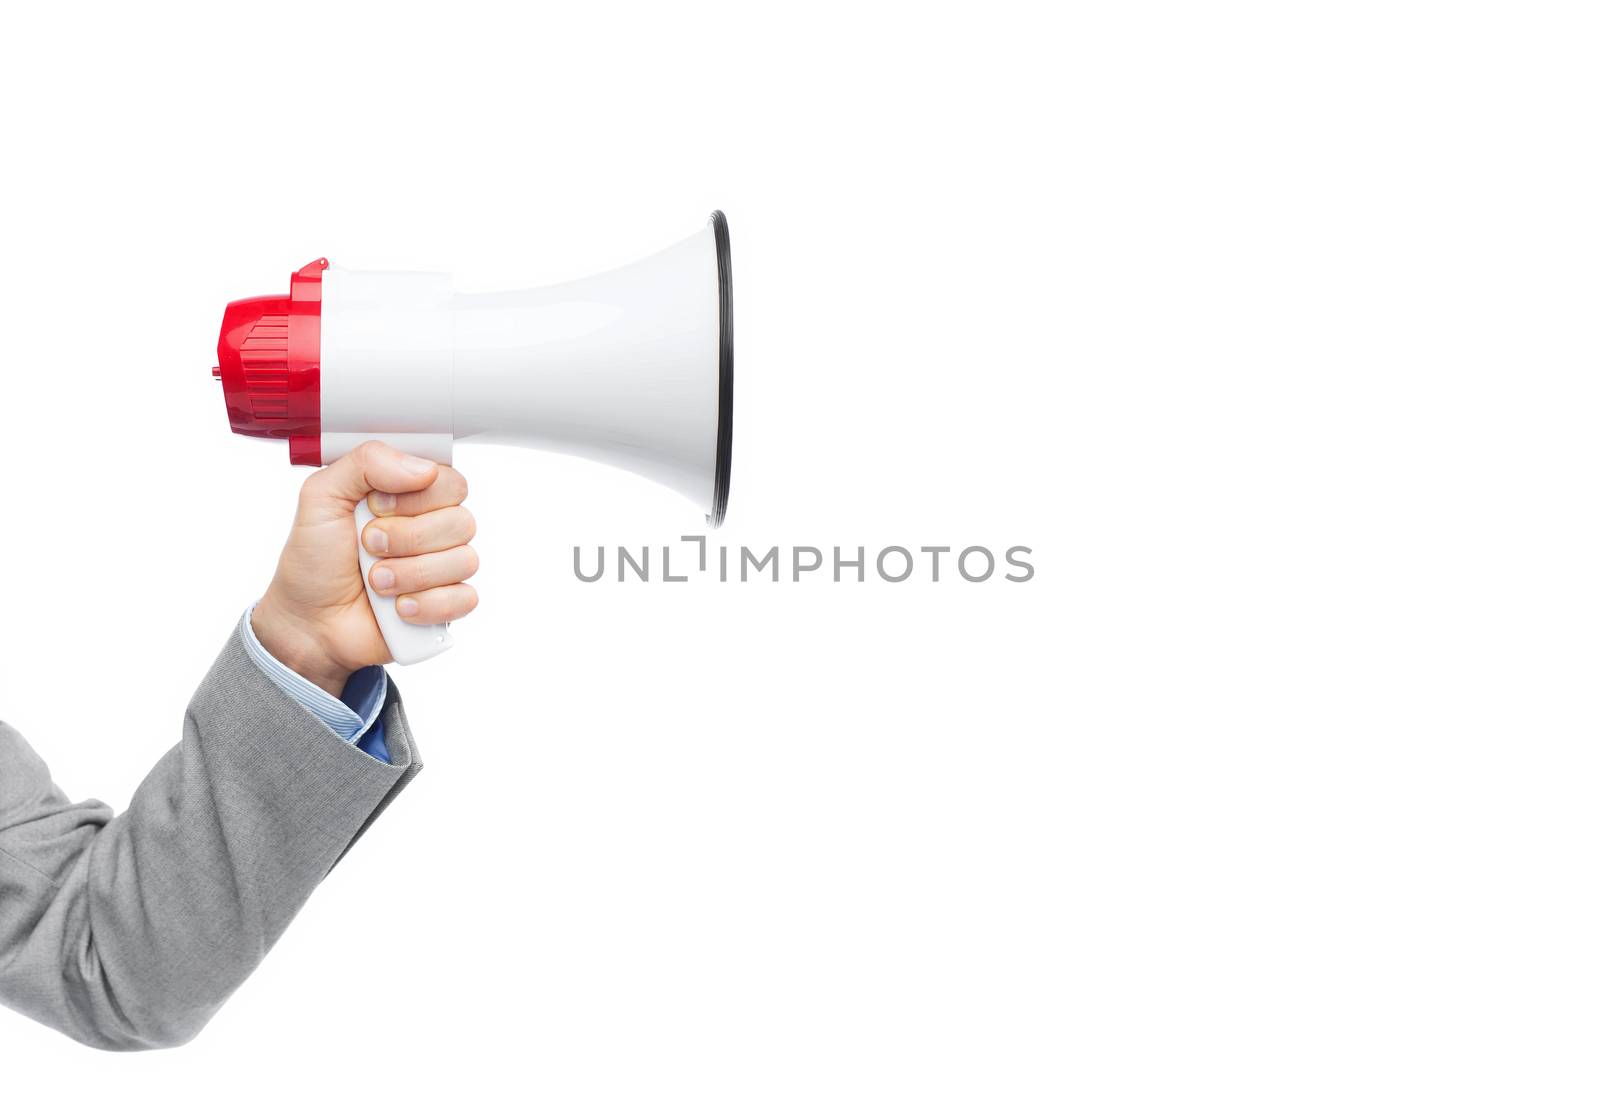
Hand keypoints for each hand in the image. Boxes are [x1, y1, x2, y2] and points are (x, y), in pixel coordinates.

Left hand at [251, 441, 479, 695]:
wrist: (307, 620)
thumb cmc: (314, 560)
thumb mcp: (322, 496)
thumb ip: (366, 462)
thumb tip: (423, 468)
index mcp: (410, 496)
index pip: (451, 481)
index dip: (418, 496)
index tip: (377, 507)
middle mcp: (432, 529)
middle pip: (461, 521)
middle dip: (408, 538)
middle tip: (370, 546)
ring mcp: (442, 569)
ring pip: (464, 560)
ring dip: (411, 574)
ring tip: (376, 582)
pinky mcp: (446, 605)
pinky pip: (465, 599)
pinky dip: (427, 605)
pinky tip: (398, 607)